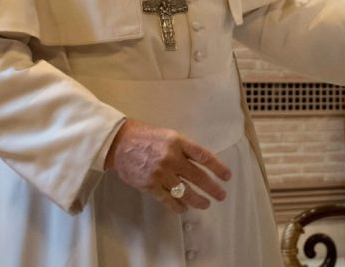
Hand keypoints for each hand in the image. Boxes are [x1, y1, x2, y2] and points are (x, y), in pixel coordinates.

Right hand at [105, 118, 231, 212]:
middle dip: (212, 188)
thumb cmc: (143, 136)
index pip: (204, 156)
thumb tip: (199, 162)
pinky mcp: (150, 185)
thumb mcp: (167, 135)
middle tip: (221, 195)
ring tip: (205, 204)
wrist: (118, 143)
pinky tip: (184, 208)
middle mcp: (171, 158)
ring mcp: (161, 173)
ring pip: (185, 191)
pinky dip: (177, 206)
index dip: (217, 167)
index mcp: (178, 142)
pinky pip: (168, 199)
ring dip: (198, 200)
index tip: (226, 176)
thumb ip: (183, 147)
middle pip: (198, 176)